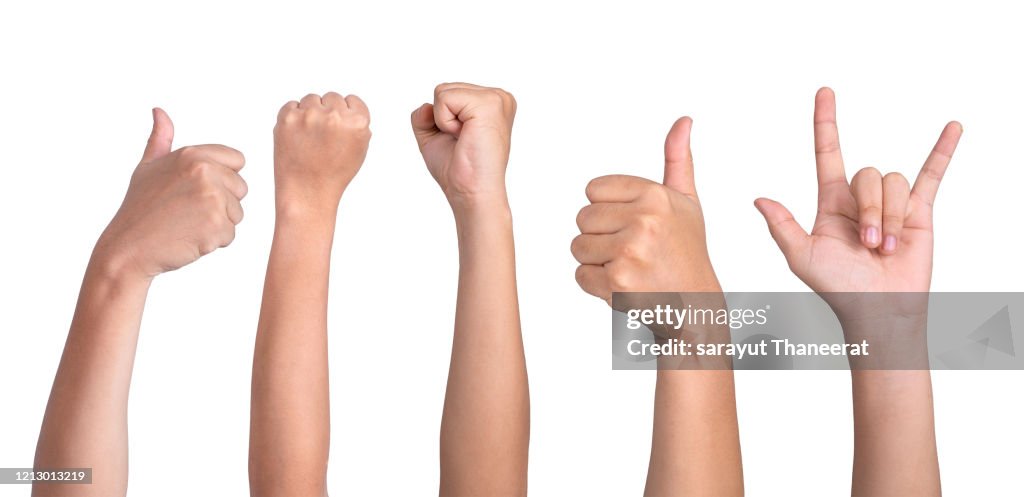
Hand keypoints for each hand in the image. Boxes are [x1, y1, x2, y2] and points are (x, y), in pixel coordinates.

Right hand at [94, 108, 246, 279]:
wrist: (128, 247)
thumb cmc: (139, 208)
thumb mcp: (147, 167)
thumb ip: (161, 140)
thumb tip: (159, 112)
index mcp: (193, 154)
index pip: (237, 160)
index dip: (223, 177)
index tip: (197, 189)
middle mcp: (205, 172)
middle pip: (241, 188)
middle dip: (222, 202)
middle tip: (188, 210)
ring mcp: (213, 198)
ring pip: (237, 213)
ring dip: (217, 223)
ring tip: (186, 224)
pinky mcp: (216, 225)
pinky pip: (230, 235)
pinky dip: (213, 242)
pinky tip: (188, 238)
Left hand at [274, 92, 370, 211]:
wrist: (307, 193)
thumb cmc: (334, 174)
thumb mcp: (359, 150)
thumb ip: (357, 124)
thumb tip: (347, 104)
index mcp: (358, 123)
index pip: (352, 100)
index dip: (346, 115)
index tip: (339, 131)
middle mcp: (334, 116)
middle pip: (332, 97)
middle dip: (328, 113)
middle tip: (322, 138)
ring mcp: (309, 115)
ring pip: (311, 99)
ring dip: (310, 113)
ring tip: (309, 139)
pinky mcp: (287, 118)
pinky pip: (292, 105)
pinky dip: (293, 118)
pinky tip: (297, 137)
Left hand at [411, 83, 515, 205]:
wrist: (471, 192)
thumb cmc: (458, 169)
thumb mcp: (434, 135)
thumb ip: (425, 114)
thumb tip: (427, 105)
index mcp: (492, 102)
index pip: (449, 93)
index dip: (444, 119)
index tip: (463, 140)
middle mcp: (499, 97)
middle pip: (445, 88)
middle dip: (442, 118)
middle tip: (463, 142)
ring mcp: (496, 98)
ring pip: (442, 91)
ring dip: (444, 121)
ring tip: (465, 139)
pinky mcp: (489, 104)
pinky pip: (444, 98)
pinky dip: (445, 121)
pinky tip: (464, 136)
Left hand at [571, 117, 720, 305]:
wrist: (695, 305)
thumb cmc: (686, 251)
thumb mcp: (686, 201)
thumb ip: (677, 160)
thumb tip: (683, 120)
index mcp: (655, 195)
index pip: (593, 189)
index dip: (607, 209)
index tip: (632, 224)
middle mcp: (644, 220)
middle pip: (582, 218)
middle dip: (600, 236)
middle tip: (633, 250)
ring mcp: (630, 251)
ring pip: (578, 247)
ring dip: (596, 261)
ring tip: (629, 266)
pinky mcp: (617, 282)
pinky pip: (580, 275)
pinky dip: (596, 285)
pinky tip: (624, 285)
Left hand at [754, 88, 962, 294]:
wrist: (877, 308)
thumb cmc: (838, 287)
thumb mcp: (801, 257)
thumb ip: (782, 226)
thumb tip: (759, 200)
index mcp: (831, 202)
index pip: (828, 152)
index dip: (826, 123)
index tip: (825, 92)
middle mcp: (860, 199)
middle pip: (867, 175)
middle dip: (870, 210)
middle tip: (867, 245)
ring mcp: (890, 204)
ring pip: (893, 184)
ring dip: (891, 218)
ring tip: (885, 248)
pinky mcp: (918, 212)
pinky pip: (931, 174)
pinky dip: (942, 151)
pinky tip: (952, 128)